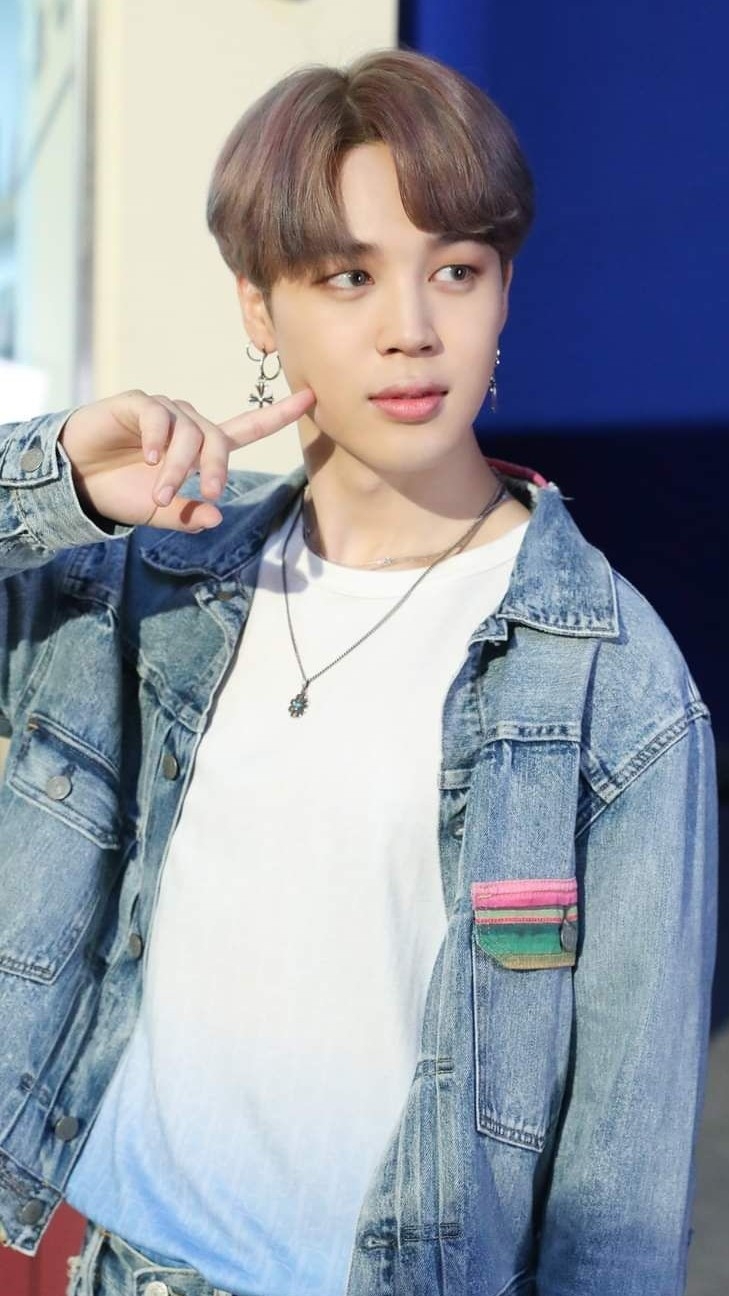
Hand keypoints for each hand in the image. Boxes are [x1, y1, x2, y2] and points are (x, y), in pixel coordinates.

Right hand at [58, 386, 315, 531]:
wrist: (76, 483)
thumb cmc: (122, 494)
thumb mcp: (159, 514)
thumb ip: (188, 515)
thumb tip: (216, 514)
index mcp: (202, 448)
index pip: (248, 427)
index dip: (279, 414)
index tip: (312, 398)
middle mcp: (188, 425)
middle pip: (217, 439)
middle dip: (215, 469)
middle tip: (206, 494)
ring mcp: (163, 412)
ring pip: (188, 432)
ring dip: (179, 465)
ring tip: (161, 492)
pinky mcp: (137, 404)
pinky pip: (158, 416)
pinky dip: (158, 437)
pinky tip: (149, 457)